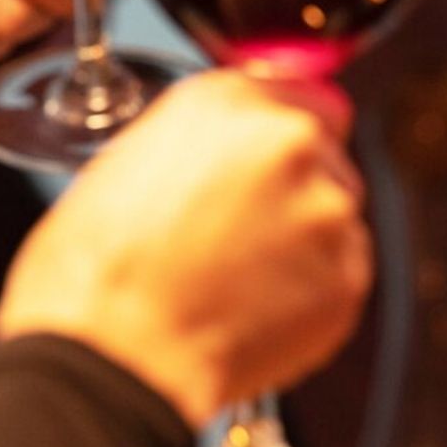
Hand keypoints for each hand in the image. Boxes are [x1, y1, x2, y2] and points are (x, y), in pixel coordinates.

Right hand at [0, 70, 370, 427]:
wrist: (114, 354)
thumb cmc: (98, 269)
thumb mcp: (129, 160)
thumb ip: (204, 141)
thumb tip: (231, 156)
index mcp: (228, 101)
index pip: (300, 92)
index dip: (281, 134)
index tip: (273, 163)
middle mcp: (288, 140)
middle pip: (322, 153)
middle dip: (291, 189)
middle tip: (236, 235)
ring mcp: (326, 209)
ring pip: (334, 214)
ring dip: (304, 240)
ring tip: (237, 280)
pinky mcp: (349, 276)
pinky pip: (343, 274)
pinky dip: (312, 292)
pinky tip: (255, 309)